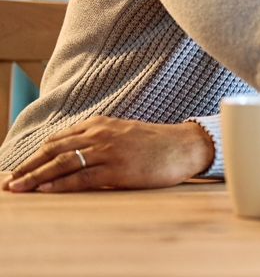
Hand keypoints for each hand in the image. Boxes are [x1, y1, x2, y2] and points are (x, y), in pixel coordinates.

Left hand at [0, 116, 214, 192]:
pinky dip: (59, 184)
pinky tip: (43, 190)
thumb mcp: (125, 134)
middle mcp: (101, 134)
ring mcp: (109, 150)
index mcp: (101, 124)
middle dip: (27, 166)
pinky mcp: (118, 169)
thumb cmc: (158, 144)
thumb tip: (78, 155)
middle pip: (54, 150)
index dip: (35, 155)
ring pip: (62, 163)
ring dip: (34, 176)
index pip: (59, 139)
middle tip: (7, 181)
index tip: (20, 168)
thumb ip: (101, 140)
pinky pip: (81, 177)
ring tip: (16, 187)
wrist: (187, 146)